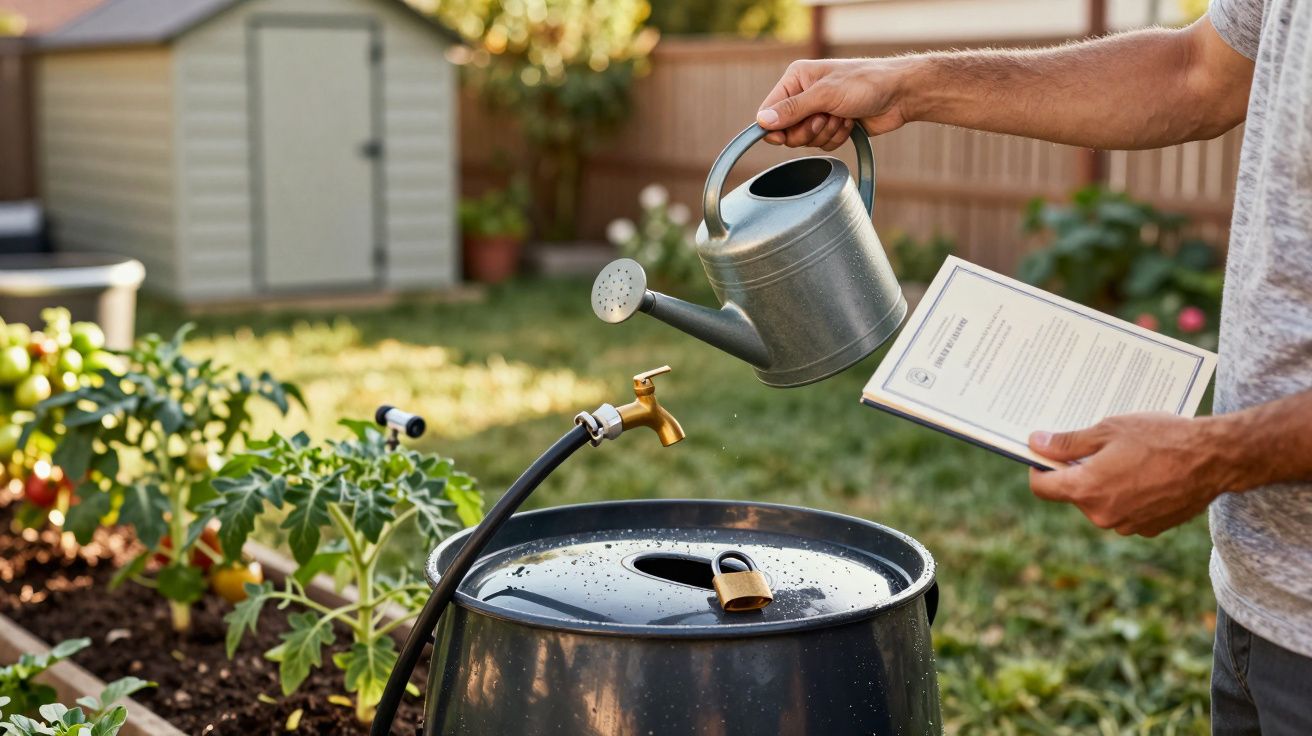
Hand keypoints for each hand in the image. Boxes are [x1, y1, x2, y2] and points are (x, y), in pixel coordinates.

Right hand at [755, 58, 916, 148]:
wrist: (899, 94)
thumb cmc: (865, 83)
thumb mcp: (825, 94)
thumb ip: (793, 109)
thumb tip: (762, 121)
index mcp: (796, 79)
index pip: (769, 110)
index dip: (774, 128)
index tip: (782, 137)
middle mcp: (804, 95)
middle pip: (787, 131)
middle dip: (809, 130)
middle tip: (825, 118)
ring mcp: (819, 112)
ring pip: (806, 141)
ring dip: (826, 133)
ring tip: (843, 116)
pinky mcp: (832, 126)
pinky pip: (822, 145)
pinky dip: (837, 137)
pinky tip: (850, 123)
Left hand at [1027, 413, 1237, 536]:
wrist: (1214, 459)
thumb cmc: (1159, 438)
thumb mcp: (1107, 430)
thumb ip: (1067, 442)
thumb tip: (1035, 443)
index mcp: (1086, 489)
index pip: (1042, 488)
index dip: (1039, 470)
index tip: (1045, 456)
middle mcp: (1102, 514)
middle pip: (1073, 495)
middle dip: (1079, 473)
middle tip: (1099, 448)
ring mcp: (1127, 525)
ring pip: (1101, 504)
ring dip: (1106, 485)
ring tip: (1129, 459)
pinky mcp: (1149, 529)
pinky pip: (1126, 512)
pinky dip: (1129, 496)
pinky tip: (1147, 475)